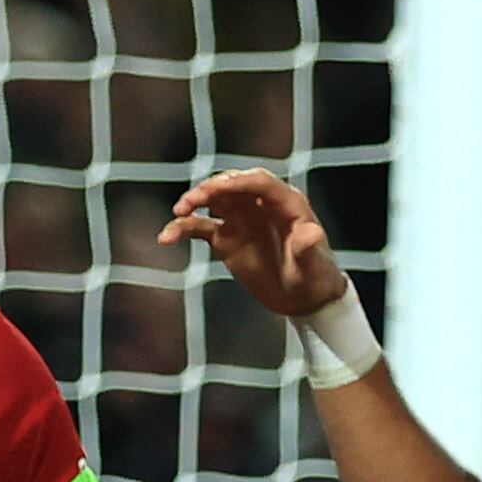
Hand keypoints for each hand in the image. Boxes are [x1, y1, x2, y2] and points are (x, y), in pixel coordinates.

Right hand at [159, 167, 349, 319]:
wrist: (304, 300)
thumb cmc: (315, 279)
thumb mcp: (314, 268)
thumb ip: (309, 250)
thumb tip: (310, 233)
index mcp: (286, 203)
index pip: (260, 182)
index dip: (240, 181)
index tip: (220, 188)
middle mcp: (260, 205)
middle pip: (232, 185)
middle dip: (212, 188)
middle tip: (194, 201)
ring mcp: (241, 220)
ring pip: (212, 201)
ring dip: (194, 202)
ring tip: (179, 213)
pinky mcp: (226, 239)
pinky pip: (199, 227)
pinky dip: (182, 230)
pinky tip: (166, 237)